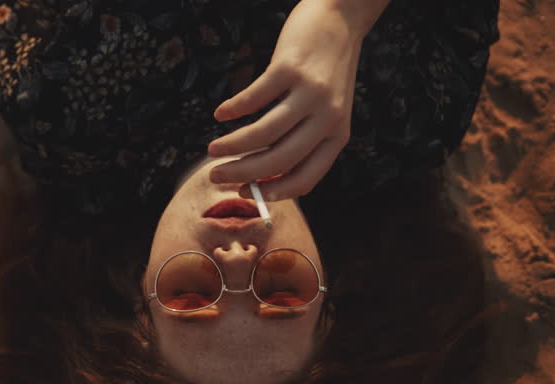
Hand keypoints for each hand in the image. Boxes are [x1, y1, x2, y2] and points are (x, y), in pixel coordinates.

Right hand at [206, 0, 387, 200]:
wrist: (342, 19)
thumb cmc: (325, 72)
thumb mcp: (326, 111)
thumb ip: (302, 140)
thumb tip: (259, 173)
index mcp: (337, 136)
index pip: (304, 179)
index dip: (270, 192)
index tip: (243, 193)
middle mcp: (327, 118)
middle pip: (279, 160)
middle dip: (241, 174)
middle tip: (215, 176)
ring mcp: (310, 93)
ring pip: (264, 132)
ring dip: (232, 145)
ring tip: (212, 150)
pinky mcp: (290, 68)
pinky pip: (255, 97)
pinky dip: (233, 109)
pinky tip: (220, 114)